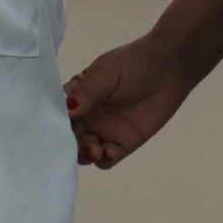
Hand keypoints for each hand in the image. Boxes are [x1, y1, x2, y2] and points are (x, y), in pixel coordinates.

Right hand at [65, 37, 196, 168]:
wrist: (169, 67)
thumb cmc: (134, 63)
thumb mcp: (105, 73)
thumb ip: (86, 93)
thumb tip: (67, 110)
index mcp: (76, 97)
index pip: (57, 115)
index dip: (54, 122)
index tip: (53, 128)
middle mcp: (86, 117)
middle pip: (68, 138)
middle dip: (68, 143)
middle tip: (78, 140)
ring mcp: (103, 131)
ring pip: (83, 152)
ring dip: (84, 154)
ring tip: (94, 148)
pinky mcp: (122, 144)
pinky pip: (106, 159)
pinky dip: (103, 159)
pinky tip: (107, 152)